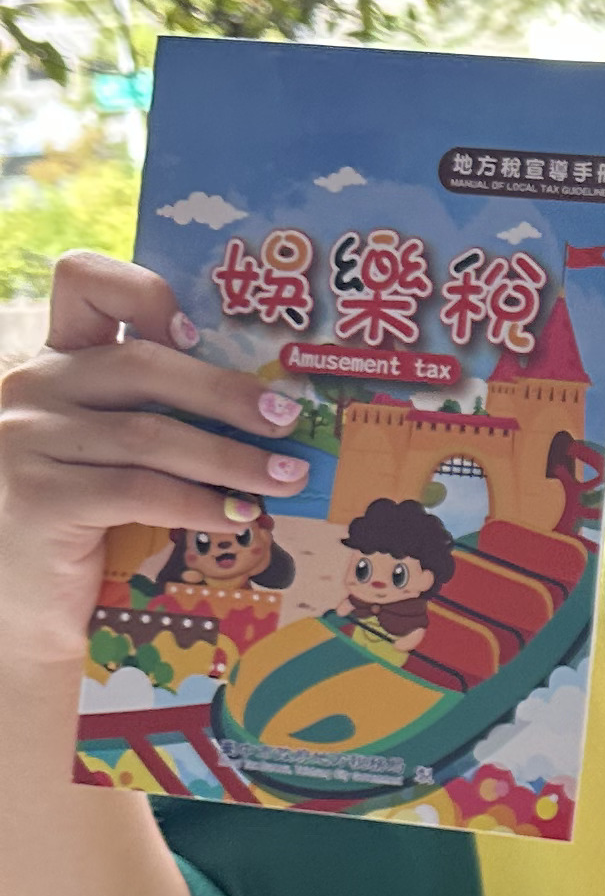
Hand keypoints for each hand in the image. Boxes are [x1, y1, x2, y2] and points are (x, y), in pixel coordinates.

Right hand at [0, 256, 314, 680]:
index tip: (197, 332)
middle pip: (143, 365)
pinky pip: (139, 490)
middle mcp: (29, 389)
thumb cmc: (80, 530)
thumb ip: (150, 415)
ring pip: (151, 434)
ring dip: (231, 458)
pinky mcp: (37, 497)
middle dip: (226, 392)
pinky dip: (200, 504)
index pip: (83, 283)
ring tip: (286, 478)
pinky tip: (239, 518)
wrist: (23, 612)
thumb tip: (265, 406)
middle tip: (286, 419)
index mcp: (52, 364)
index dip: (145, 292)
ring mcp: (26, 440)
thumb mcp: (106, 454)